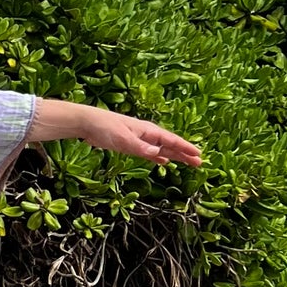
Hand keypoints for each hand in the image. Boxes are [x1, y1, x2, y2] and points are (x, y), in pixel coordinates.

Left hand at [75, 105, 201, 166]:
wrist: (87, 123)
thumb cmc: (104, 127)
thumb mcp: (122, 138)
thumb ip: (140, 147)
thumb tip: (158, 154)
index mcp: (147, 130)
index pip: (171, 140)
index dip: (185, 148)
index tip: (198, 155)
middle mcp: (146, 135)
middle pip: (170, 145)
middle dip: (184, 153)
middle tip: (199, 163)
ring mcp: (139, 140)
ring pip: (162, 149)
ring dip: (175, 156)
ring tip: (188, 162)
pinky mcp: (130, 145)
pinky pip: (150, 152)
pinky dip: (158, 157)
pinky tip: (164, 161)